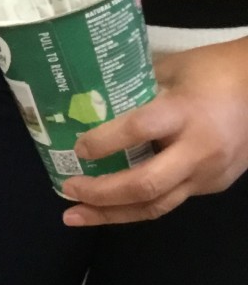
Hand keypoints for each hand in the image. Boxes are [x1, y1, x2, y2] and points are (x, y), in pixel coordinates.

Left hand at [62, 37, 247, 224]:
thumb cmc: (216, 70)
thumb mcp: (174, 68)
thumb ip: (136, 85)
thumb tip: (89, 96)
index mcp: (186, 112)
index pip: (139, 130)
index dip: (104, 141)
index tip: (77, 147)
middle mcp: (199, 149)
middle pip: (146, 183)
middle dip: (101, 192)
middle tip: (68, 188)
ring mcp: (209, 173)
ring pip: (156, 205)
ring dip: (111, 214)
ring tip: (75, 216)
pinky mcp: (213, 186)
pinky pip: (169, 202)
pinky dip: (136, 207)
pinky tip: (109, 209)